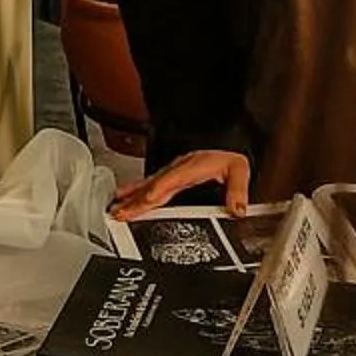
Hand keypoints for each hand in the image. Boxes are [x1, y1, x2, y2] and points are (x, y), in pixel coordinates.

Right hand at [111, 148, 251, 221]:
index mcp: (193, 167)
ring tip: (116, 206)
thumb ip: (238, 190)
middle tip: (120, 212)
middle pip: (153, 185)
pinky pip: (150, 182)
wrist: (228, 144)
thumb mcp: (240, 170)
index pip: (171, 181)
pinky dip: (136, 190)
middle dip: (136, 200)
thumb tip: (236, 210)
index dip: (157, 191)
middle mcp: (179, 168)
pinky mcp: (171, 174)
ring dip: (131, 196)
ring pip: (148, 184)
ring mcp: (173, 171)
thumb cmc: (229, 158)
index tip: (144, 202)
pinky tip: (126, 195)